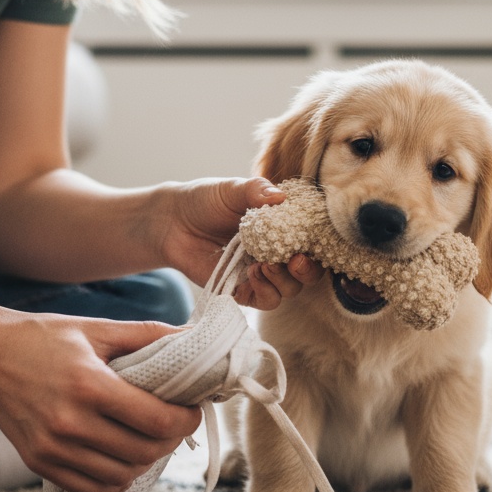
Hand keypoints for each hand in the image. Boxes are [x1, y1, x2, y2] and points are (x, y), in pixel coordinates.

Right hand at [0, 313, 202, 491]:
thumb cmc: (45, 338)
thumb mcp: (98, 329)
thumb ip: (148, 334)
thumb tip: (194, 335)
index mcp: (89, 385)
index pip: (156, 420)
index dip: (186, 420)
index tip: (193, 410)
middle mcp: (69, 423)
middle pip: (144, 452)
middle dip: (172, 440)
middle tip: (177, 422)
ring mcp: (52, 449)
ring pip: (121, 476)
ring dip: (147, 461)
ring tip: (151, 438)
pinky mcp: (39, 463)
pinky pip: (92, 488)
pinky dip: (116, 478)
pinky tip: (122, 455)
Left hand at [157, 177, 322, 309]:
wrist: (172, 221)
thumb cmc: (205, 201)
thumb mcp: (232, 189)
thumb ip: (256, 190)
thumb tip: (280, 196)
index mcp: (283, 227)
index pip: (313, 240)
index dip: (319, 243)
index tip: (312, 240)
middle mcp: (277, 252)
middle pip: (308, 272)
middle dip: (307, 270)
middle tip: (296, 260)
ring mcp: (261, 273)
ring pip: (289, 289)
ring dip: (284, 281)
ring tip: (265, 265)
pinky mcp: (243, 290)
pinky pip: (265, 301)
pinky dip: (266, 290)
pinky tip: (254, 273)